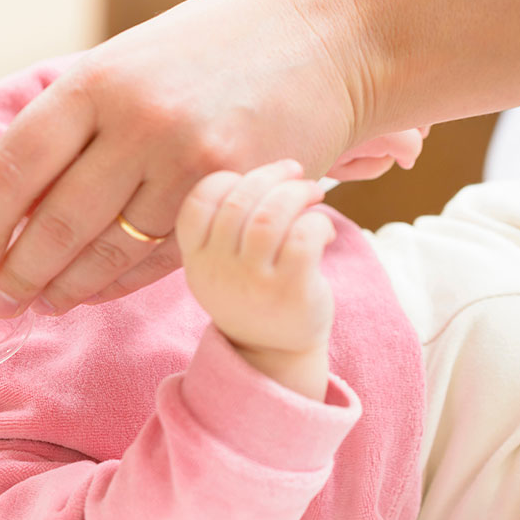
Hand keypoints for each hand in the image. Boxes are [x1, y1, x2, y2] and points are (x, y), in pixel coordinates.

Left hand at [0, 0, 368, 318]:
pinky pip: (157, 259)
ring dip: (61, 289)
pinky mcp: (231, 200)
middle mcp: (140, 124)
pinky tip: (88, 295)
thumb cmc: (216, 48)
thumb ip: (74, 121)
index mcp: (98, 81)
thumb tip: (9, 195)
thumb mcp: (127, 60)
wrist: (333, 41)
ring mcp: (189, 164)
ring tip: (35, 306)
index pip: (14, 166)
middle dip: (14, 273)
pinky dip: (115, 284)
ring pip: (105, 251)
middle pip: (54, 221)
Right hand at [175, 160, 335, 398]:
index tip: (250, 179)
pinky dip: (318, 223)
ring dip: (297, 193)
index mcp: (196, 258)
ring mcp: (253, 282)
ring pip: (272, 216)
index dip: (225, 179)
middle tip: (294, 174)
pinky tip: (323, 230)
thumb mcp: (219, 264)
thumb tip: (262, 167)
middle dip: (271, 176)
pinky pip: (304, 238)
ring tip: (312, 193)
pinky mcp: (290, 291)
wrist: (271, 352)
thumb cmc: (250, 293)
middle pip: (238, 202)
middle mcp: (218, 270)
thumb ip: (225, 223)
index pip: (196, 203)